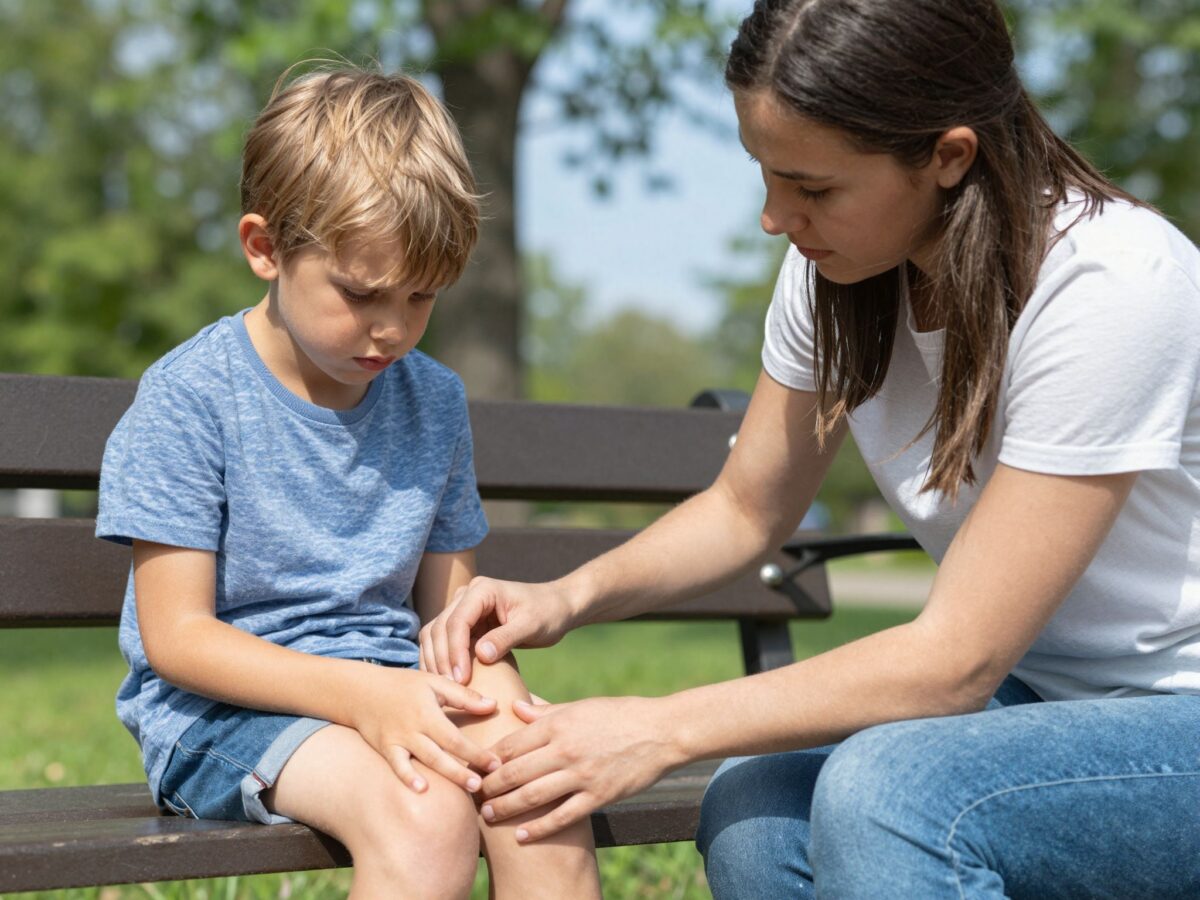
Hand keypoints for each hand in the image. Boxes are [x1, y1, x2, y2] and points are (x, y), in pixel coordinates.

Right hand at [349, 663, 500, 793]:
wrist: (362, 691)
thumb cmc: (404, 685)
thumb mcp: (434, 683)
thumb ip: (464, 696)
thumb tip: (494, 705)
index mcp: (428, 711)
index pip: (456, 736)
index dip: (476, 752)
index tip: (496, 764)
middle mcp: (413, 727)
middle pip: (442, 753)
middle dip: (464, 770)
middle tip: (484, 785)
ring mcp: (397, 740)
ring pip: (424, 761)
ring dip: (446, 776)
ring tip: (466, 790)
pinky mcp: (384, 749)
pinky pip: (397, 765)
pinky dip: (407, 777)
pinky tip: (422, 790)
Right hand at [418, 576, 578, 683]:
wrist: (556, 607)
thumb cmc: (548, 613)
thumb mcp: (531, 626)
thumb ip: (506, 638)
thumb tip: (481, 655)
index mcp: (481, 589)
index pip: (457, 621)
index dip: (455, 651)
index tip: (461, 679)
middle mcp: (466, 595)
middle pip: (440, 628)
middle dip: (443, 659)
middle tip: (451, 689)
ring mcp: (462, 608)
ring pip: (435, 634)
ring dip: (436, 661)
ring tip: (446, 689)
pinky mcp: (464, 623)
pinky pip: (444, 641)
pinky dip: (441, 660)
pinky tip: (446, 681)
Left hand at [478, 696, 680, 840]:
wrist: (661, 732)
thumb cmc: (619, 714)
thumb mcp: (581, 707)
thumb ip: (546, 711)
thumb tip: (515, 709)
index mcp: (558, 723)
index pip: (512, 743)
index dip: (488, 757)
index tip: (474, 766)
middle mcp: (565, 749)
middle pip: (515, 771)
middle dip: (489, 786)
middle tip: (473, 795)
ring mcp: (581, 775)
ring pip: (532, 796)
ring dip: (505, 808)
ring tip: (488, 816)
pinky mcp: (598, 796)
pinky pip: (561, 817)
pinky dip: (538, 828)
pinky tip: (520, 835)